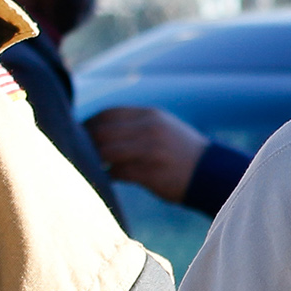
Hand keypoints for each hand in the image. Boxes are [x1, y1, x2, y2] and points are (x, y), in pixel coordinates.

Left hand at [86, 105, 209, 203]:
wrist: (211, 173)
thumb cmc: (179, 152)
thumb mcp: (160, 127)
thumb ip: (133, 126)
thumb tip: (95, 131)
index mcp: (150, 115)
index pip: (108, 113)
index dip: (89, 123)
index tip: (80, 133)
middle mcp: (149, 129)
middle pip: (102, 132)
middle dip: (86, 142)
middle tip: (79, 152)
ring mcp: (150, 151)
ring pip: (106, 152)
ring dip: (94, 160)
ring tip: (92, 165)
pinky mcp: (151, 173)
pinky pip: (117, 173)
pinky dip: (108, 175)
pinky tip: (107, 177)